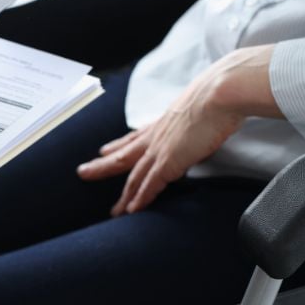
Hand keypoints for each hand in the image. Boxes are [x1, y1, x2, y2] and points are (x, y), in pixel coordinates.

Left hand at [77, 45, 278, 214]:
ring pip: (133, 176)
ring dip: (123, 195)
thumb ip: (196, 117)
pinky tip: (131, 211)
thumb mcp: (200, 105)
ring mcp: (160, 149)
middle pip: (122, 156)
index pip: (135, 137)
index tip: (104, 150)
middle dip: (102, 166)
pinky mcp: (168, 161)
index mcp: (163, 122)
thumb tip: (208, 120)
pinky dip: (140, 198)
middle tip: (83, 173)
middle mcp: (157, 136)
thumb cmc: (219, 95)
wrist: (221, 93)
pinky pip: (149, 185)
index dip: (118, 144)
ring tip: (113, 211)